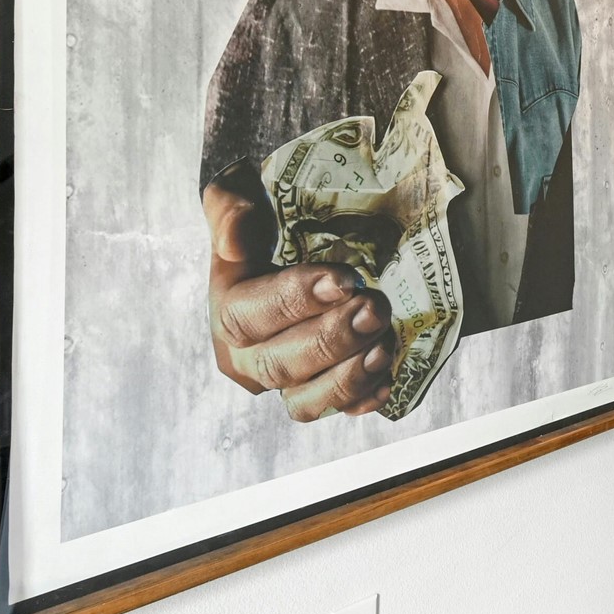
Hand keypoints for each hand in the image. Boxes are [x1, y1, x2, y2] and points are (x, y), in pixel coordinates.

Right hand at [203, 175, 394, 420]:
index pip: (249, 315)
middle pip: (280, 364)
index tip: (343, 280)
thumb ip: (229, 208)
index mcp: (226, 311)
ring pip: (304, 399)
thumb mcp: (240, 202)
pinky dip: (360, 400)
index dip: (295, 301)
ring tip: (383, 347)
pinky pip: (332, 410)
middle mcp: (247, 356)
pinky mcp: (315, 392)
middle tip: (375, 309)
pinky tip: (386, 380)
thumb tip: (237, 229)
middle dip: (331, 340)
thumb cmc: (265, 225)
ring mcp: (282, 380)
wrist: (289, 245)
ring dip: (347, 377)